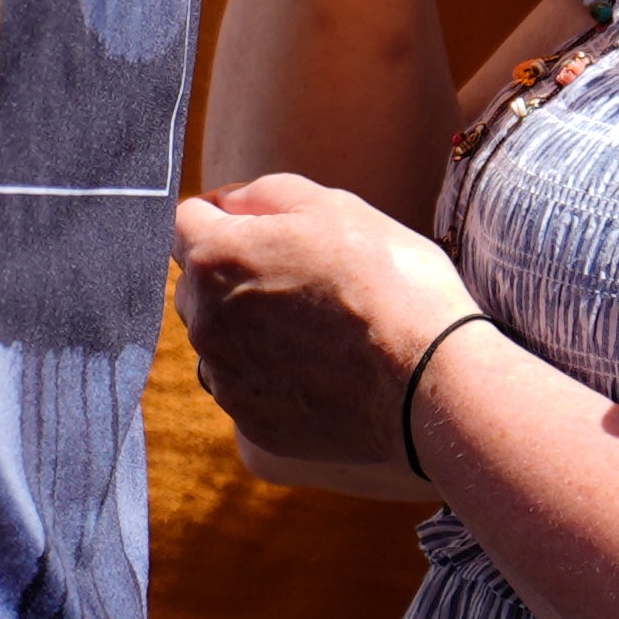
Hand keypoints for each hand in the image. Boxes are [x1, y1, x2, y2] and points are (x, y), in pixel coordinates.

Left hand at [172, 171, 476, 494]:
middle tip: (302, 280)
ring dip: (249, 329)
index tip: (260, 225)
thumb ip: (262, 195)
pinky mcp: (253, 423)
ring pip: (219, 340)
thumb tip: (228, 204)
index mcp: (214, 260)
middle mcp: (204, 322)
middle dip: (233, 274)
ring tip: (317, 331)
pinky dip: (272, 377)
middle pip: (198, 285)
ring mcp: (226, 378)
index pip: (183, 222)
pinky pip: (247, 387)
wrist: (435, 378)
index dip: (221, 216)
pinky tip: (322, 372)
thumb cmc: (390, 282)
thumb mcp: (331, 205)